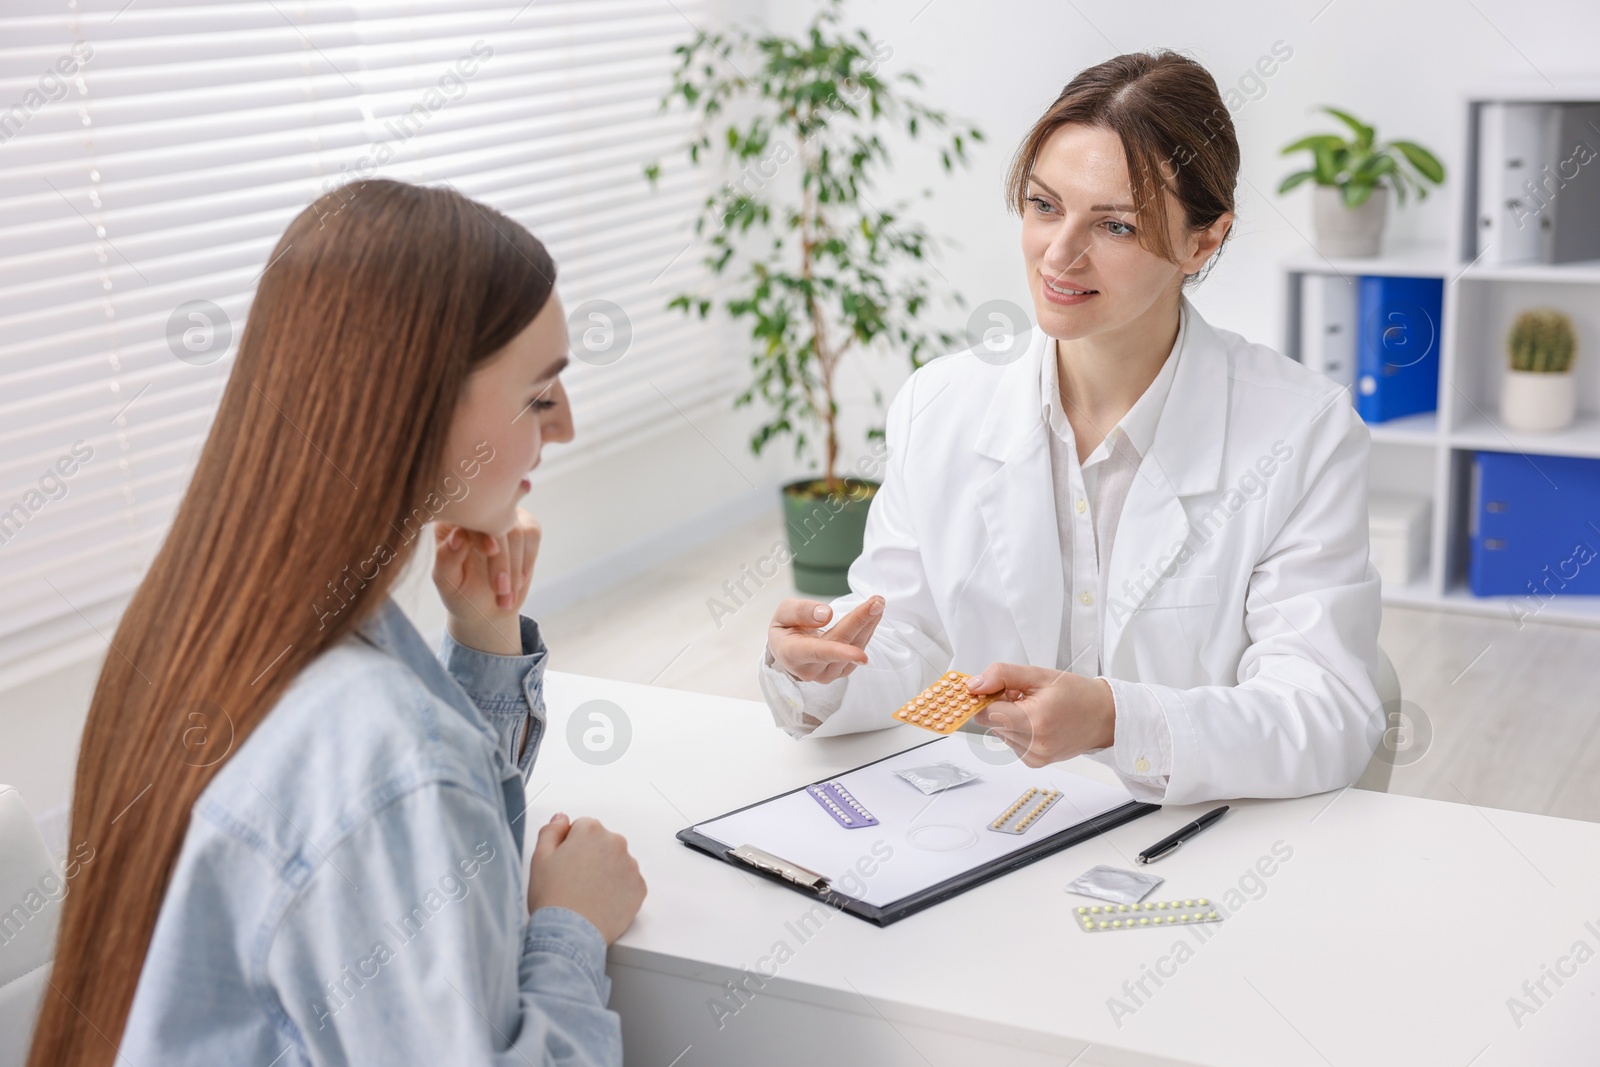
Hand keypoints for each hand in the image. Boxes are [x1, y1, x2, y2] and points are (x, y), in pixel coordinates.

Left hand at [434, 509, 539, 655]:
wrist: (486, 607)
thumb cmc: (461, 593)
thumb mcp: (448, 582)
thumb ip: (447, 558)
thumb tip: (458, 535)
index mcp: (449, 523)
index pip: (467, 516)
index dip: (481, 532)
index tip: (492, 551)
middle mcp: (477, 514)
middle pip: (496, 524)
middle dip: (502, 560)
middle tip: (500, 589)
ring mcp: (502, 518)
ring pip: (517, 531)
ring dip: (515, 567)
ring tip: (506, 594)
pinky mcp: (523, 525)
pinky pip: (532, 533)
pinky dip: (527, 561)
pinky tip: (518, 581)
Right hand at [527, 814, 646, 944]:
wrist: (569, 934)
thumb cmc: (553, 898)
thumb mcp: (539, 858)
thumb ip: (551, 831)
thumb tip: (562, 819)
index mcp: (591, 831)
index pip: (582, 827)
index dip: (570, 846)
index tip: (565, 863)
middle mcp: (616, 843)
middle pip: (602, 843)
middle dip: (591, 856)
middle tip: (574, 881)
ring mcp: (631, 866)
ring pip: (617, 862)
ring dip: (606, 872)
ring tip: (588, 894)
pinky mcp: (639, 888)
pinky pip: (629, 883)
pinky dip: (618, 890)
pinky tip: (601, 902)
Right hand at [767, 596, 884, 682]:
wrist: (787, 650)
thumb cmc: (785, 628)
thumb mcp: (784, 612)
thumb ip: (801, 611)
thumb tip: (825, 614)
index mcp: (792, 654)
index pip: (818, 653)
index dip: (840, 653)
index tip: (861, 655)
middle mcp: (811, 669)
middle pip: (841, 643)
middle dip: (861, 621)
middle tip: (878, 601)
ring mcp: (827, 674)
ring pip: (854, 646)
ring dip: (869, 624)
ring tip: (878, 603)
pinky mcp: (841, 672)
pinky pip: (859, 649)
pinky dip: (867, 631)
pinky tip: (873, 616)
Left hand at [966, 663, 1115, 767]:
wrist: (1105, 717)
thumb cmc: (1078, 695)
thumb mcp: (1039, 675)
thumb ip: (1002, 675)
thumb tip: (974, 685)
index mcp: (1035, 721)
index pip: (986, 714)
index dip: (986, 698)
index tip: (992, 688)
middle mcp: (1035, 745)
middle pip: (992, 723)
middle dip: (1000, 706)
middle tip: (1022, 695)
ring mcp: (1035, 756)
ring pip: (1000, 733)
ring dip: (1009, 718)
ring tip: (1034, 708)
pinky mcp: (1036, 762)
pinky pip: (1012, 742)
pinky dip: (1018, 730)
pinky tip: (1037, 721)